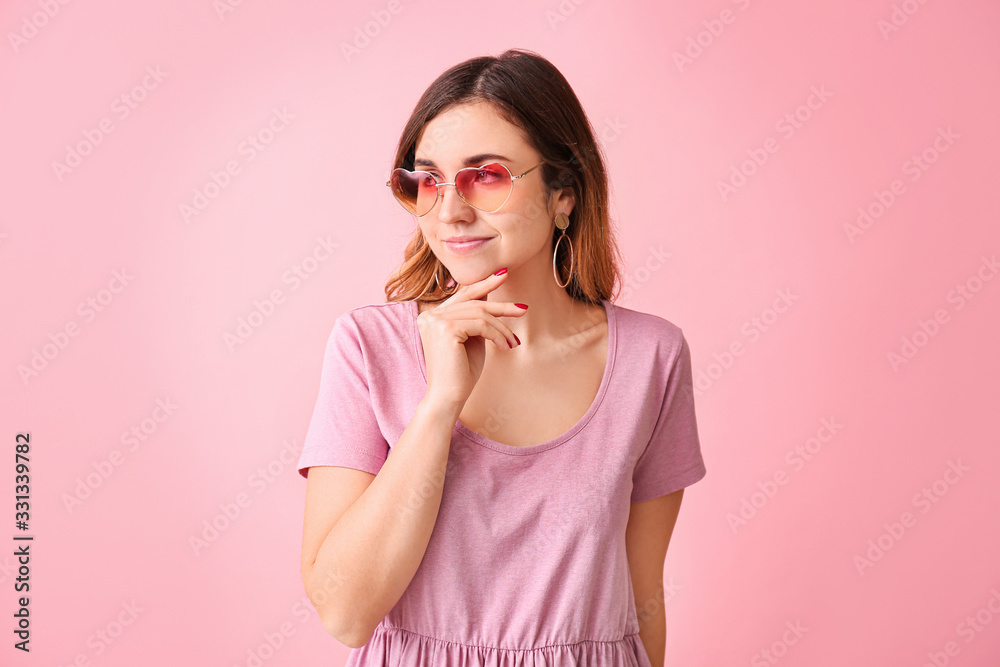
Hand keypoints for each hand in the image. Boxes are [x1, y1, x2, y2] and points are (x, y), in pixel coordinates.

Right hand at [415, 269, 527, 413]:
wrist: (448, 398)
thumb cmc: (461, 374)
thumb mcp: (471, 340)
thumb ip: (476, 320)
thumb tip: (492, 300)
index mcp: (432, 316)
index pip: (462, 295)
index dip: (484, 284)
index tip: (503, 274)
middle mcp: (430, 315)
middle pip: (474, 302)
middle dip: (501, 307)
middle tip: (523, 308)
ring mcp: (435, 321)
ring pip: (480, 314)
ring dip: (502, 328)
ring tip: (514, 342)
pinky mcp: (445, 329)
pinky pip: (482, 325)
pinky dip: (498, 335)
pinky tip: (506, 347)